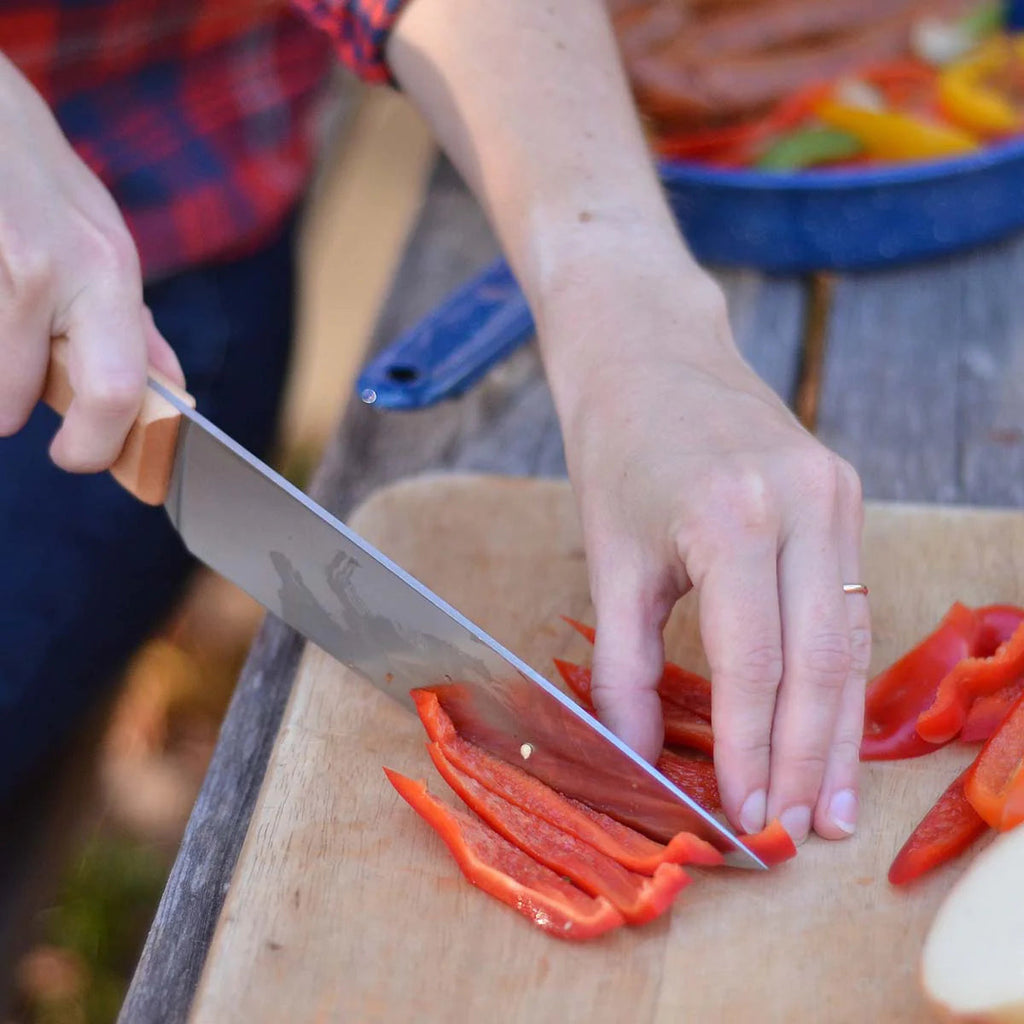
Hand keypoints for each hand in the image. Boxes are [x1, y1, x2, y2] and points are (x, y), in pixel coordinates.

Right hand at [0, 54, 182, 470]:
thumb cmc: (43, 186)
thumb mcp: (106, 246)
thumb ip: (133, 327)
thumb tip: (173, 396)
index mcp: (108, 272)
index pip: (118, 390)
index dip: (99, 445)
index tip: (82, 458)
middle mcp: (52, 271)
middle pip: (34, 398)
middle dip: (25, 423)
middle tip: (19, 416)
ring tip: (3, 337)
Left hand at [543, 246, 869, 844]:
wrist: (648, 353)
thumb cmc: (616, 451)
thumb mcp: (609, 562)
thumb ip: (623, 668)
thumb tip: (643, 759)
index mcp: (733, 516)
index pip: (756, 663)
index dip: (754, 751)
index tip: (746, 819)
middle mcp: (802, 502)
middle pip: (821, 660)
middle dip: (809, 757)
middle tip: (800, 834)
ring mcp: (834, 494)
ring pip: (850, 637)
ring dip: (839, 727)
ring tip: (832, 804)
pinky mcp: (843, 492)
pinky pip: (848, 599)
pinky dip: (839, 669)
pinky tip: (833, 723)